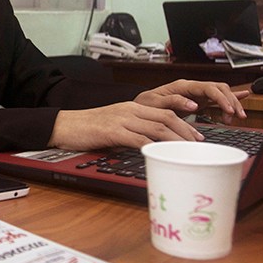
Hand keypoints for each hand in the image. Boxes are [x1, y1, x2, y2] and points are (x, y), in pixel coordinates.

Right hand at [48, 101, 204, 151]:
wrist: (65, 125)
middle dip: (186, 131)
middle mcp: (130, 110)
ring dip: (175, 141)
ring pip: (157, 127)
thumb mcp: (115, 125)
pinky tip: (161, 155)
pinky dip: (152, 147)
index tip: (196, 135)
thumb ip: (133, 132)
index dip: (184, 123)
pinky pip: (138, 138)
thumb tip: (151, 147)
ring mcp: (122, 119)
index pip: (165, 111)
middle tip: (197, 145)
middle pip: (166, 117)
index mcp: (132, 107)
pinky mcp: (113, 131)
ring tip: (186, 152)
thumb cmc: (88, 129)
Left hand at [133, 79, 248, 124]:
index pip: (208, 87)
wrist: (138, 109)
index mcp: (182, 86)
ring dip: (231, 103)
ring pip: (220, 94)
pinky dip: (229, 99)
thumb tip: (193, 104)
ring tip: (238, 116)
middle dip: (231, 101)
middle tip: (237, 116)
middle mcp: (191, 88)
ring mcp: (195, 94)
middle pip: (219, 88)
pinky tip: (243, 96)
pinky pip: (216, 99)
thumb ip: (173, 101)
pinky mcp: (197, 102)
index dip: (221, 98)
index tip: (229, 110)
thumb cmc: (144, 104)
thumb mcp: (154, 103)